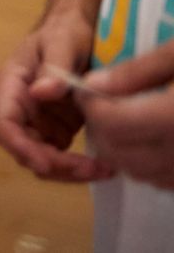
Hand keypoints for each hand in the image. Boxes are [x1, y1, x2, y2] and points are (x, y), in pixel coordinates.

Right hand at [0, 12, 114, 181]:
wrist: (75, 29)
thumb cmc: (63, 31)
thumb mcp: (61, 43)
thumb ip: (52, 69)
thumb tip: (40, 94)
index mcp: (10, 87)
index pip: (3, 124)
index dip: (20, 147)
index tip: (45, 162)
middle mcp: (18, 109)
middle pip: (22, 148)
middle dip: (52, 165)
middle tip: (90, 169)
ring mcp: (36, 121)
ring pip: (41, 158)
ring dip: (66, 171)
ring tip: (102, 169)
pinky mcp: (55, 129)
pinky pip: (60, 156)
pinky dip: (78, 166)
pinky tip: (103, 165)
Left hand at [81, 40, 173, 188]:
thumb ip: (137, 72)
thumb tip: (94, 85)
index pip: (114, 124)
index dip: (91, 106)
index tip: (87, 88)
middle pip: (122, 153)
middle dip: (102, 129)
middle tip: (103, 102)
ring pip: (142, 173)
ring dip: (122, 149)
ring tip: (126, 117)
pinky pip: (166, 181)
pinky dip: (149, 163)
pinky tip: (156, 136)